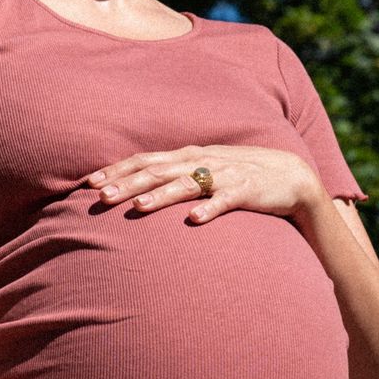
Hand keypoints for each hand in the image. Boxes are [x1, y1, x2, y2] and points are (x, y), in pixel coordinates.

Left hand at [85, 144, 323, 224]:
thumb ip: (172, 176)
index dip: (117, 171)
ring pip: (186, 184)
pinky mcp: (246, 191)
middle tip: (101, 198)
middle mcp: (201, 162)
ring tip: (138, 208)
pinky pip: (225, 201)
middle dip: (128, 183)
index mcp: (186, 156)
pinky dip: (209, 209)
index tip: (89, 185)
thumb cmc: (237, 175)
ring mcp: (224, 175)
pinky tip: (193, 221)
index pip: (144, 161)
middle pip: (157, 171)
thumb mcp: (202, 171)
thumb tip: (134, 187)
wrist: (289, 175)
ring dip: (161, 196)